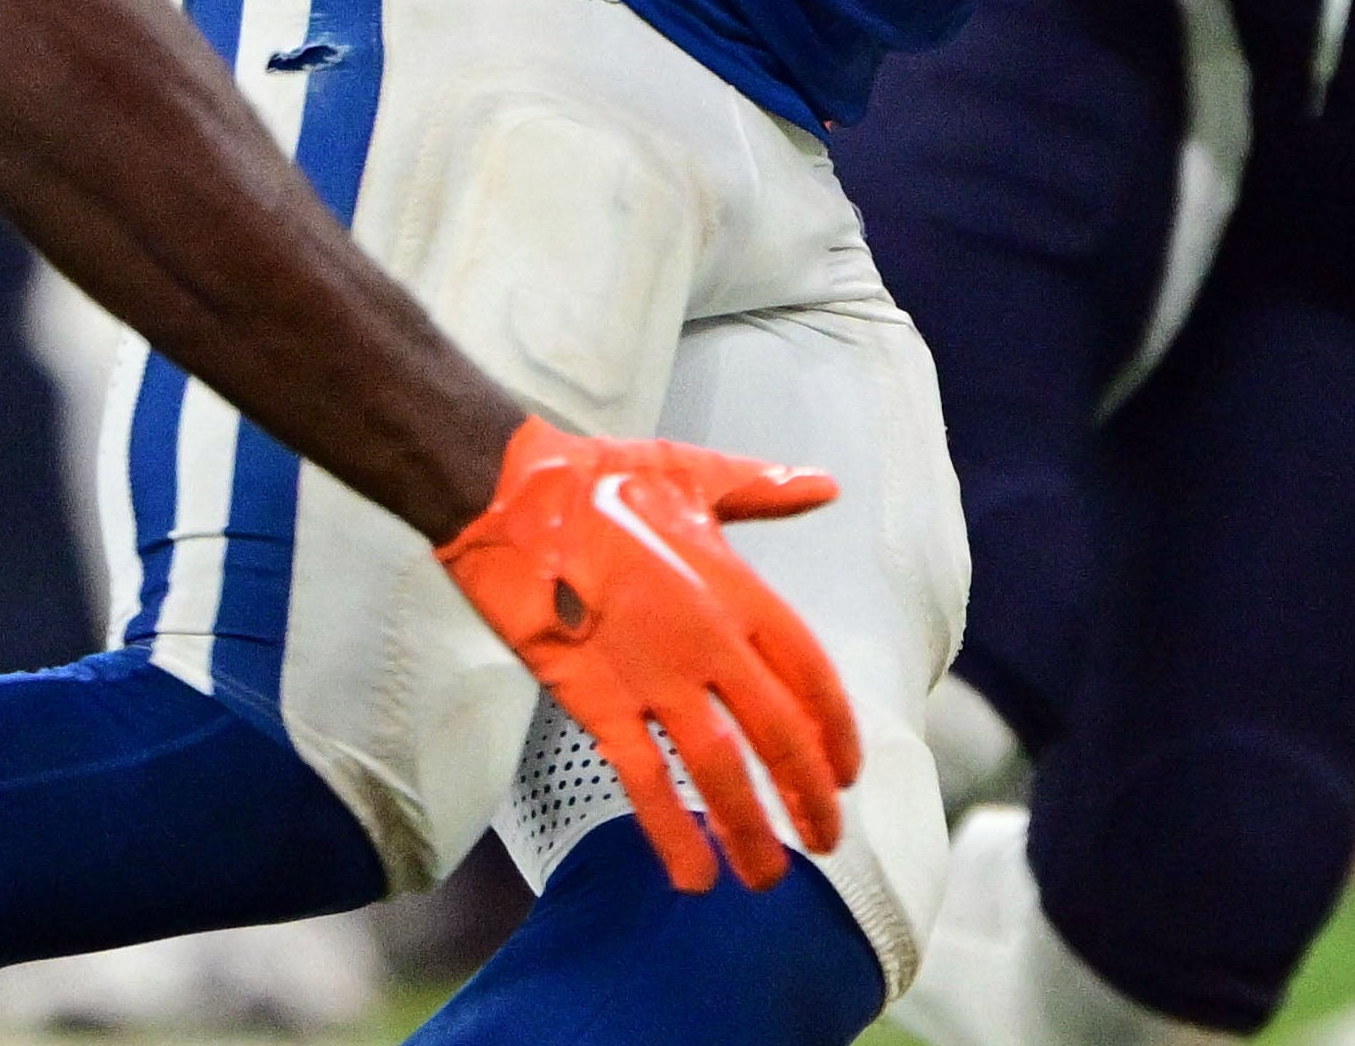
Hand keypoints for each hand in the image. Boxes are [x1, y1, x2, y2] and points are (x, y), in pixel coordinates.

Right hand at [432, 417, 858, 891]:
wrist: (509, 499)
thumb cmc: (597, 480)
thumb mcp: (692, 474)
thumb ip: (762, 490)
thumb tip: (824, 485)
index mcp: (736, 587)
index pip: (810, 674)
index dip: (835, 730)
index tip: (845, 773)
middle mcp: (707, 639)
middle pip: (779, 733)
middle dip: (808, 797)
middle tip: (824, 841)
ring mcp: (653, 675)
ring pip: (720, 769)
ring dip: (749, 832)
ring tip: (767, 880)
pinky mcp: (597, 700)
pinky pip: (643, 779)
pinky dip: (671, 833)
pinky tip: (693, 876)